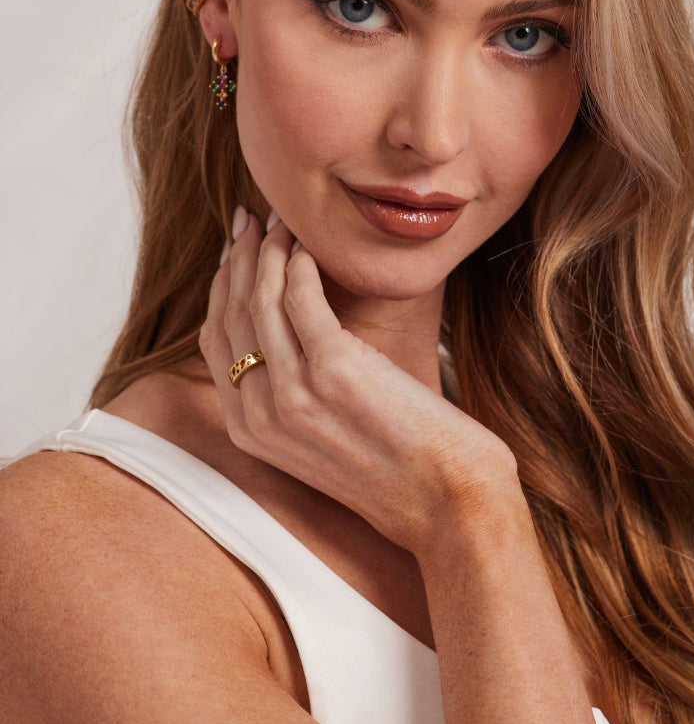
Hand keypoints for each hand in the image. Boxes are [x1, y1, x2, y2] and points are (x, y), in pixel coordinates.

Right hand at [198, 206, 517, 557]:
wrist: (448, 502)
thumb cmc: (396, 468)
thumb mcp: (321, 441)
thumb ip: (292, 398)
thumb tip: (286, 339)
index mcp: (250, 431)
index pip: (215, 340)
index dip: (221, 287)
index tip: (233, 251)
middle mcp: (260, 414)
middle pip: (230, 313)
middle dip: (236, 257)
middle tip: (249, 220)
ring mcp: (293, 393)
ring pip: (259, 298)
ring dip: (266, 250)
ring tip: (281, 222)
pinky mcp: (334, 370)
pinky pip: (300, 298)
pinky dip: (298, 264)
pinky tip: (307, 248)